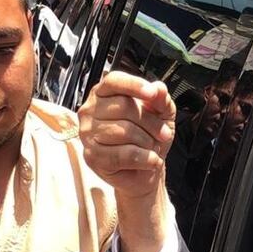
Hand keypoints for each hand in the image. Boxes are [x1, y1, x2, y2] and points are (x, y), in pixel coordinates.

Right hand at [78, 71, 175, 200]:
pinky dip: (145, 158)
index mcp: (104, 94)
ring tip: (153, 148)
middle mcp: (90, 111)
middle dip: (151, 122)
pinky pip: (124, 154)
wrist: (145, 170)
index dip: (134, 85)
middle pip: (124, 107)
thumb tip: (158, 89)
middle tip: (164, 134)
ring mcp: (88, 134)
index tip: (152, 94)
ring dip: (148, 142)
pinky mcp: (92, 157)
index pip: (114, 81)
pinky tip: (150, 160)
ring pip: (124, 131)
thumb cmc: (148, 138)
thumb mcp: (161, 114)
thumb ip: (160, 99)